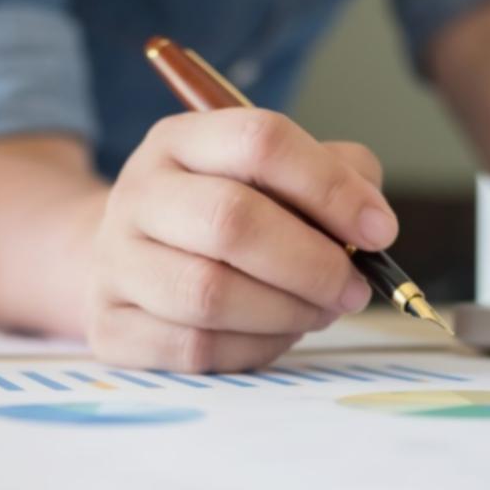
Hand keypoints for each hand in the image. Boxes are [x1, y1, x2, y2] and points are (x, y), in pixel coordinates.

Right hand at [87, 109, 396, 371]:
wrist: (128, 261)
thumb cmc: (221, 215)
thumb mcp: (272, 175)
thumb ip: (333, 177)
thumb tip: (371, 222)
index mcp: (181, 140)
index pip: (259, 141)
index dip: (329, 187)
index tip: (379, 230)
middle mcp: (138, 193)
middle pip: (231, 221)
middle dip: (312, 264)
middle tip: (353, 288)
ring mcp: (115, 262)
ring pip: (209, 294)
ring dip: (286, 312)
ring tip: (318, 312)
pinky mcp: (110, 326)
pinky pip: (194, 348)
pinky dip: (252, 349)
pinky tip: (275, 336)